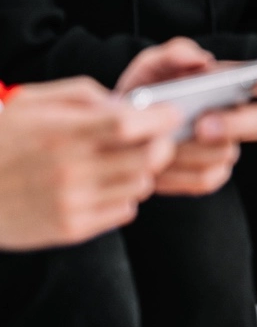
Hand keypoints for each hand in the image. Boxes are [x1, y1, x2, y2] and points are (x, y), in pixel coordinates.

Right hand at [0, 78, 181, 250]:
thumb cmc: (2, 137)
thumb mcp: (33, 102)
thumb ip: (86, 97)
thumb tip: (129, 106)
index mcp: (62, 133)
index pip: (130, 126)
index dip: (160, 118)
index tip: (170, 113)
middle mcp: (70, 170)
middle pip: (149, 159)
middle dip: (161, 145)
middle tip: (156, 138)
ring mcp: (72, 202)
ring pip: (141, 186)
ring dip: (141, 171)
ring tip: (121, 162)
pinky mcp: (71, 228)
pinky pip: (124, 211)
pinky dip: (123, 196)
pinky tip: (102, 185)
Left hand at [116, 38, 256, 195]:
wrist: (111, 139)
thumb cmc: (138, 97)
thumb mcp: (149, 68)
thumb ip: (172, 53)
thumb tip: (202, 59)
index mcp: (228, 84)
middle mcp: (237, 115)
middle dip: (237, 124)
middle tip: (202, 125)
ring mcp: (227, 148)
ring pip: (228, 152)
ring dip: (190, 150)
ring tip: (158, 144)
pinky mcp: (211, 176)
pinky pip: (207, 178)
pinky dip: (177, 173)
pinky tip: (157, 164)